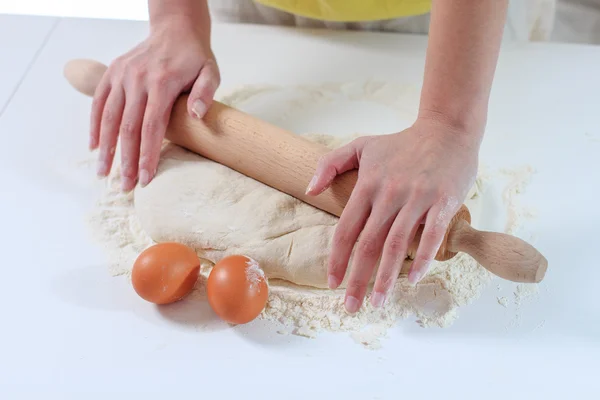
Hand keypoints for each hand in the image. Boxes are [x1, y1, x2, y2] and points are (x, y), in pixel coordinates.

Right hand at [90, 17, 219, 190]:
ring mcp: (122, 76)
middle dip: (125, 160)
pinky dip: (95, 125)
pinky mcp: (112, 73)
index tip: (145, 178)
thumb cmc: (194, 57)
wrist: (175, 29)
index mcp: (161, 83)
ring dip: (106, 148)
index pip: (152, 127)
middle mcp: (137, 80)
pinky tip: (95, 147)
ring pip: (110, 118)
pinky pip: (99, 102)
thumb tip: (197, 115)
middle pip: (128, 128)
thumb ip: (205, 93)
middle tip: (125, 186)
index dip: (147, 155)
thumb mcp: (210, 71)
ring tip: (104, 173)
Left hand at [306, 118, 480, 312]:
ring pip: (397, 245)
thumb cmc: (401, 142)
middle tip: (351, 306)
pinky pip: (432, 235)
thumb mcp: (361, 145)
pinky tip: (414, 279)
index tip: (332, 282)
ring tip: (378, 303)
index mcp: (367, 184)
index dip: (337, 258)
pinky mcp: (444, 201)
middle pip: (368, 244)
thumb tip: (309, 190)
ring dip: (386, 277)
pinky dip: (423, 259)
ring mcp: (417, 198)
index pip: (346, 229)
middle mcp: (389, 194)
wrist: (446, 129)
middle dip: (357, 279)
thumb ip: (330, 164)